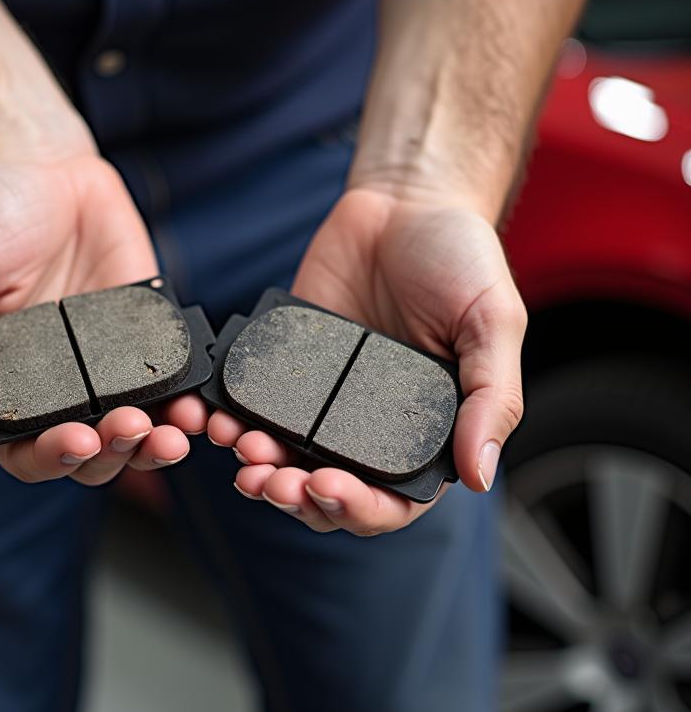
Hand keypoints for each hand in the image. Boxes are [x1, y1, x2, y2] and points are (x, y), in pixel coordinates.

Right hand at [0, 157, 207, 484]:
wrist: (43, 165)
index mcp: (3, 388)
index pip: (26, 451)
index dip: (51, 459)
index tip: (76, 441)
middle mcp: (58, 389)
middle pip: (90, 454)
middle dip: (112, 454)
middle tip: (129, 430)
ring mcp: (107, 369)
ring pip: (135, 431)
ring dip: (154, 443)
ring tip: (169, 433)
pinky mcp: (148, 341)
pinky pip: (172, 383)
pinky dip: (187, 403)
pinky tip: (197, 407)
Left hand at [207, 187, 525, 533]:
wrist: (404, 202)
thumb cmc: (461, 260)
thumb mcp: (493, 323)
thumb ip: (492, 398)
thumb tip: (478, 477)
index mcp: (425, 433)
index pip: (390, 501)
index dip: (358, 509)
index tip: (326, 487)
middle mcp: (369, 428)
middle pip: (327, 493)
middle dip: (297, 497)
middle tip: (272, 480)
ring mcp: (322, 402)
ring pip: (285, 460)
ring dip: (259, 469)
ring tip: (243, 452)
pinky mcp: (285, 369)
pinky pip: (254, 407)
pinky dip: (233, 421)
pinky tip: (218, 418)